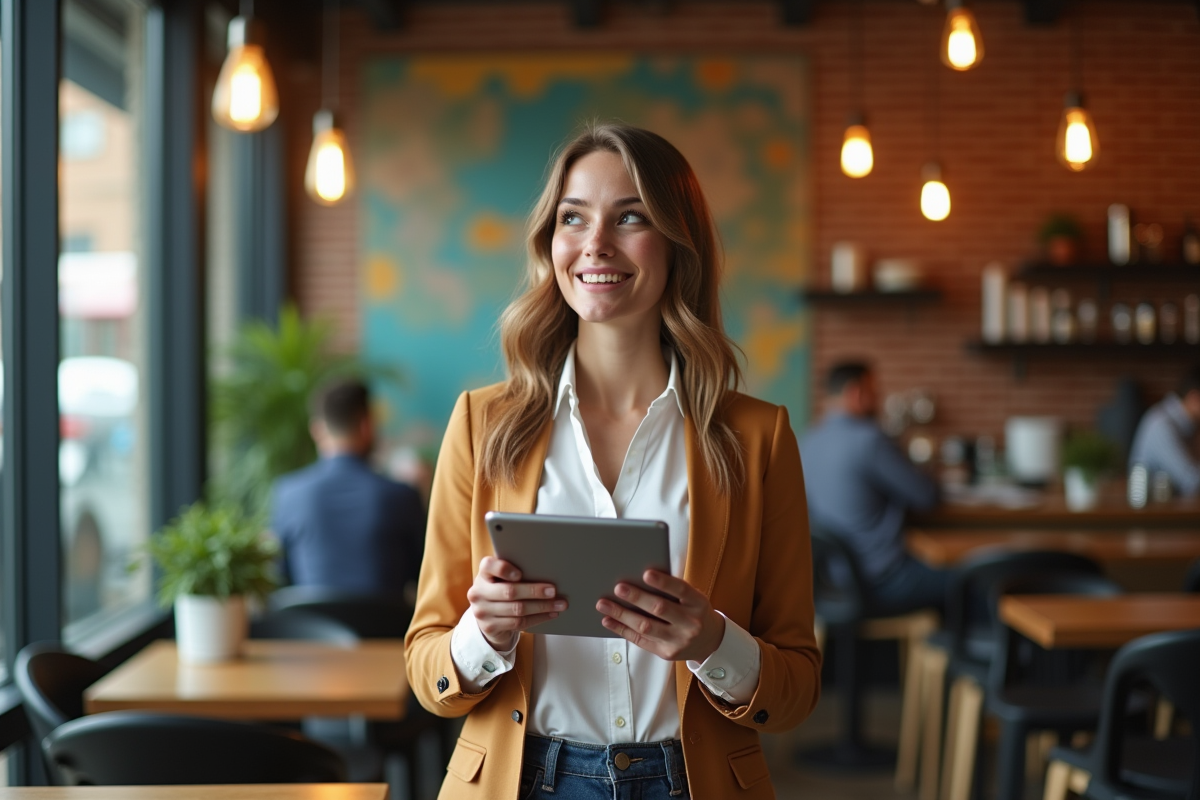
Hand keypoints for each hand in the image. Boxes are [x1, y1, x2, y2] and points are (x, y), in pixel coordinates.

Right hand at [467, 556, 566, 649]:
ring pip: (517, 609)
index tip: (520, 574)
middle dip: (534, 591)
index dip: (504, 569)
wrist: (487, 616)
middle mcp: (478, 592)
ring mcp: (482, 611)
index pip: (488, 566)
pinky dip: (538, 618)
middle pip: (509, 591)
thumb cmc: (500, 589)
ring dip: (542, 607)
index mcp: (483, 574)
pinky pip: (518, 623)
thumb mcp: (500, 578)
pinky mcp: (490, 627)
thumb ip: (514, 572)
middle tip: (553, 591)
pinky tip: (550, 614)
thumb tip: (546, 570)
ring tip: (559, 604)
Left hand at [596, 570, 724, 661]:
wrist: (710, 642)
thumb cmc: (694, 612)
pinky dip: (622, 630)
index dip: (664, 582)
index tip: (646, 574)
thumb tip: (639, 578)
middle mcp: (690, 623)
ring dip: (622, 615)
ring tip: (603, 604)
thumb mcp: (693, 598)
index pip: (681, 590)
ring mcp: (678, 641)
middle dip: (637, 598)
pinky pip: (640, 641)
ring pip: (646, 627)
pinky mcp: (666, 653)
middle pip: (660, 609)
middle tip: (618, 588)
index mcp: (698, 604)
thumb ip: (673, 590)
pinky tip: (608, 621)